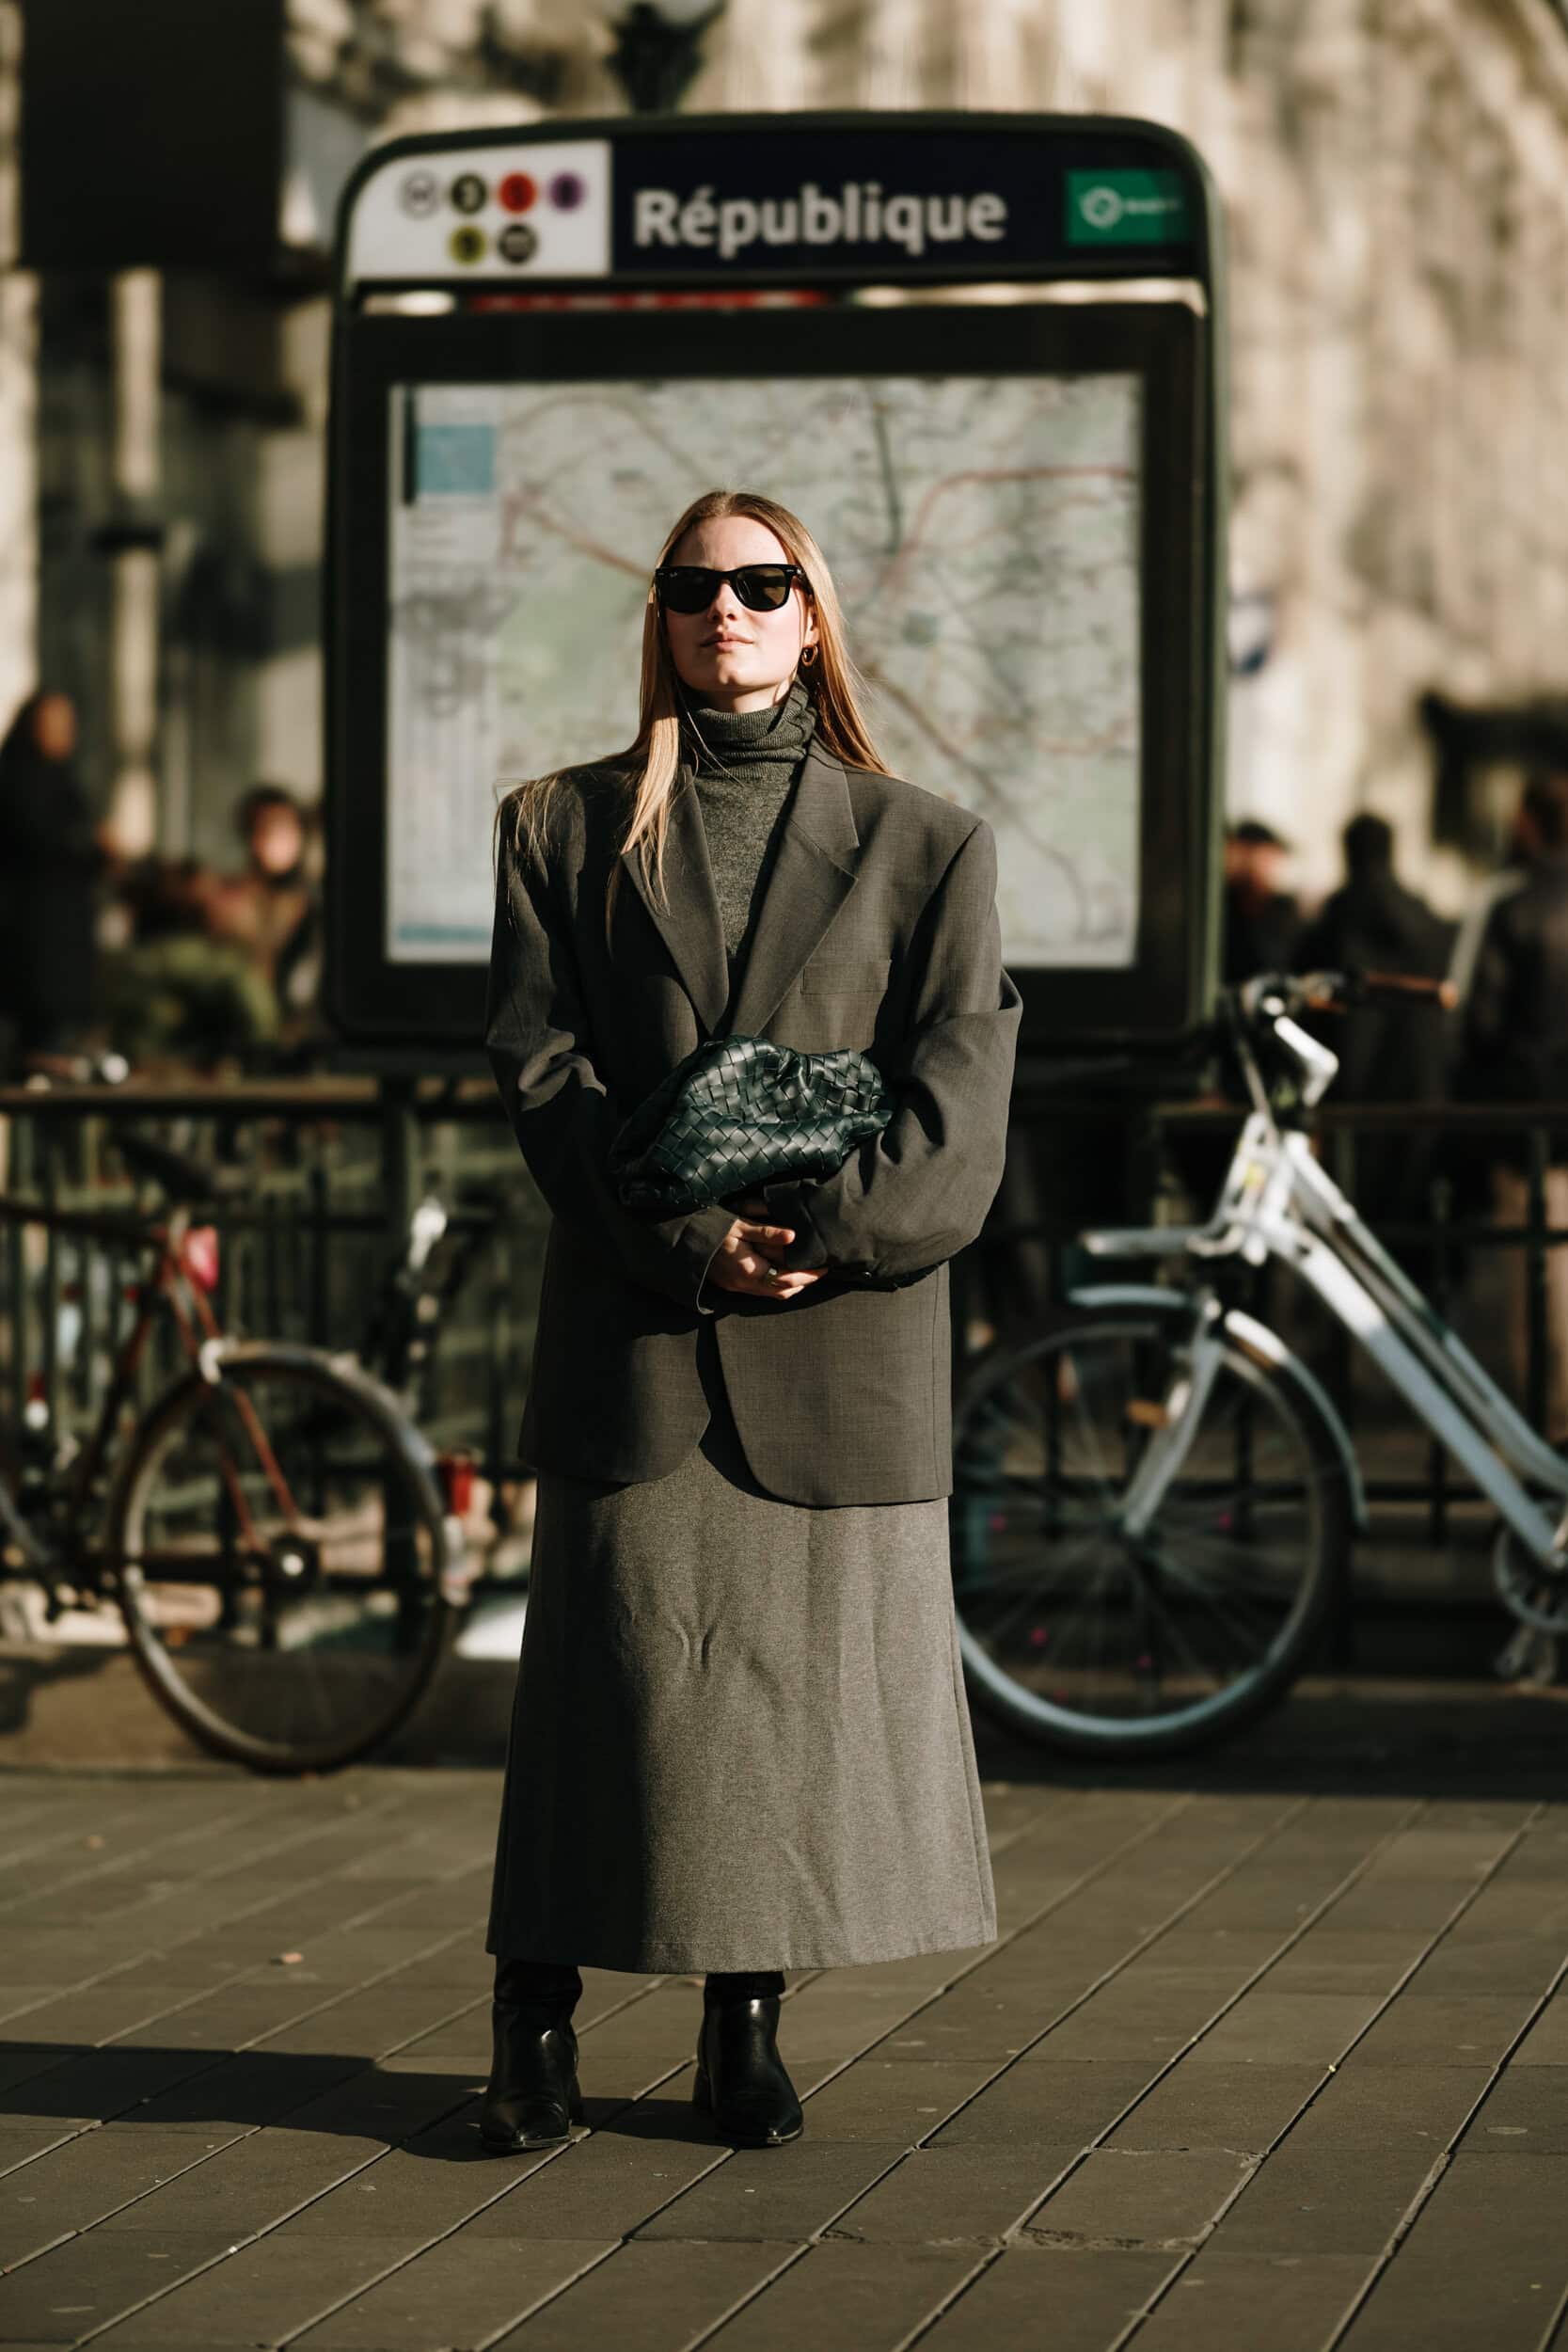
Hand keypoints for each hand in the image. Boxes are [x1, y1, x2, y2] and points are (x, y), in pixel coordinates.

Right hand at [705, 1206, 824, 1298]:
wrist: (684, 1241)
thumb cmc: (712, 1229)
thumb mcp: (739, 1225)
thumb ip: (766, 1232)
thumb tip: (792, 1236)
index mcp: (748, 1270)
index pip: (787, 1278)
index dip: (808, 1275)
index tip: (824, 1267)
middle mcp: (744, 1284)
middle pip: (783, 1290)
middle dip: (804, 1282)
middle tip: (821, 1270)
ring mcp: (737, 1287)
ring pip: (772, 1294)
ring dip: (791, 1285)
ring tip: (806, 1272)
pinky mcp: (732, 1286)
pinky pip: (761, 1291)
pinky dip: (777, 1284)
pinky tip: (783, 1272)